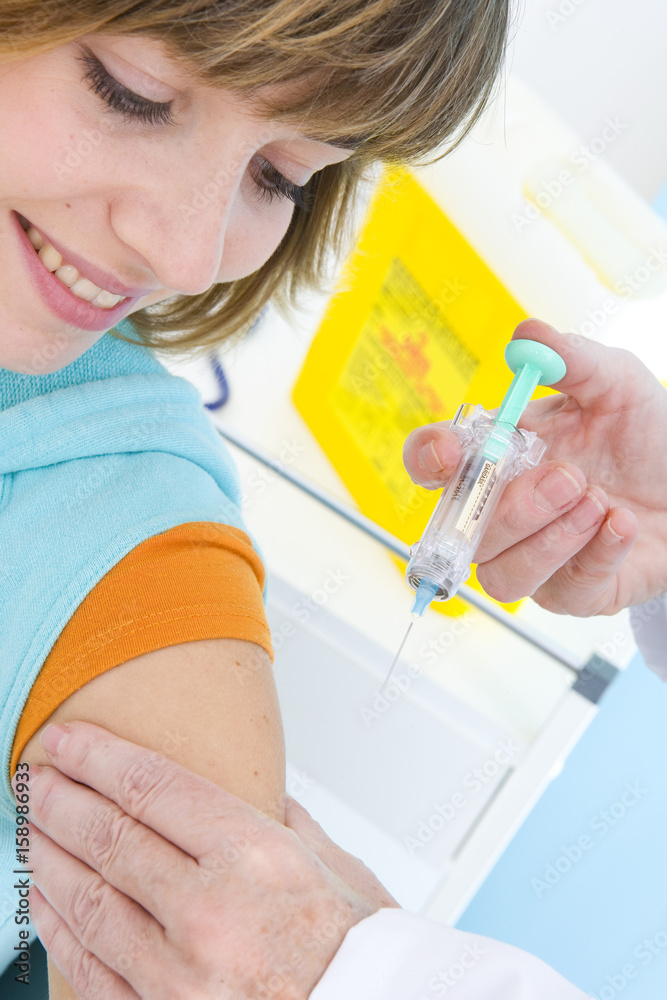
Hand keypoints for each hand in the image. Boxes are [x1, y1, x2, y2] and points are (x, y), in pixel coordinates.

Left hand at [21, 722, 397, 999]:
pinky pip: (90, 967)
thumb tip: (259, 792)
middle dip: (59, 798)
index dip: (97, 756)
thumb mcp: (337, 865)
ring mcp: (179, 974)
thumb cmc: (360, 953)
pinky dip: (58, 927)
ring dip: (47, 857)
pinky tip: (44, 899)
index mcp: (257, 856)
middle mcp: (210, 912)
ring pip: (88, 899)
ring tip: (29, 828)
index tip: (66, 740)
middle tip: (34, 776)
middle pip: (109, 836)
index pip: (151, 788)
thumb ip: (286, 822)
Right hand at [403, 318, 666, 614]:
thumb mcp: (615, 384)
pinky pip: (565, 592)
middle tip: (570, 477)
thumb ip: (572, 359)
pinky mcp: (573, 594)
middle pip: (464, 531)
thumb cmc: (643, 434)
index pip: (433, 466)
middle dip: (515, 507)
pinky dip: (596, 556)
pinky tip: (623, 525)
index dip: (427, 460)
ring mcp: (532, 559)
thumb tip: (529, 334)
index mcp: (496, 460)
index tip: (451, 450)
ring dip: (551, 539)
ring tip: (600, 503)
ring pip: (502, 576)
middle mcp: (500, 515)